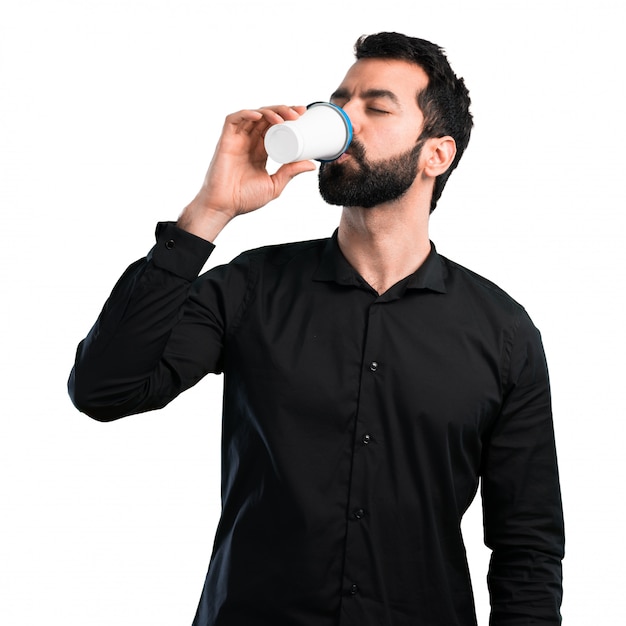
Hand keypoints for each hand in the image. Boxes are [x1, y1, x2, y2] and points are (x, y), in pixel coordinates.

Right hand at [178, 105, 316, 240]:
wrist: (224, 206)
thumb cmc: (245, 199)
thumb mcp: (274, 185)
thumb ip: (290, 173)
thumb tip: (312, 165)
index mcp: (260, 151)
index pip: (274, 127)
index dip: (287, 117)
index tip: (303, 114)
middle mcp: (249, 142)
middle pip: (266, 118)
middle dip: (283, 110)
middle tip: (298, 113)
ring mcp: (237, 140)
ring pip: (253, 115)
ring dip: (269, 111)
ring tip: (284, 116)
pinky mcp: (225, 141)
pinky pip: (233, 120)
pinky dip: (246, 113)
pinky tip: (259, 116)